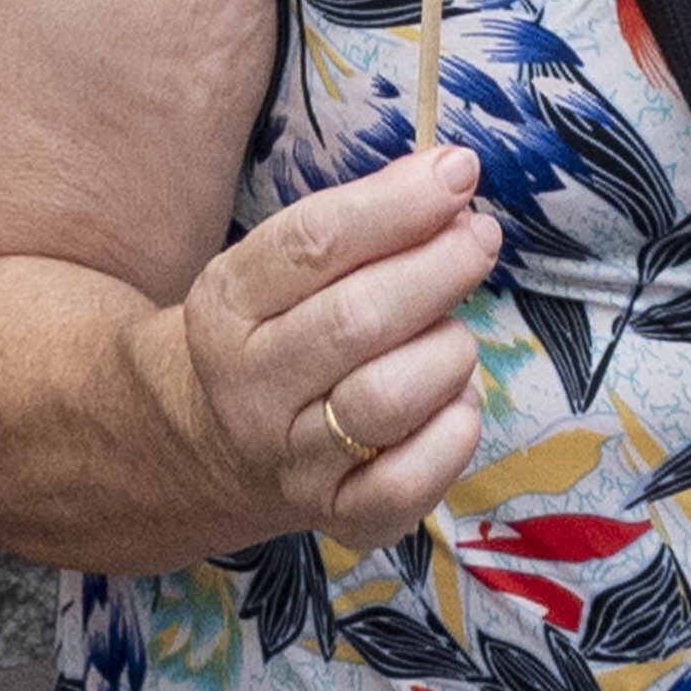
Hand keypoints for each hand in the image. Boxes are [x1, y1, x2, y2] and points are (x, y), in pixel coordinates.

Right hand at [155, 145, 498, 542]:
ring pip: (388, 399)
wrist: (210, 445)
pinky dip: (453, 433)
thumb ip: (359, 224)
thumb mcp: (280, 269)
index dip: (397, 204)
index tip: (457, 172)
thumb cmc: (274, 333)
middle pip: (357, 321)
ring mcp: (292, 461)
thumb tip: (449, 178)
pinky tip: (457, 401)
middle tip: (479, 238)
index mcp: (227, 308)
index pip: (314, 244)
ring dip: (447, 350)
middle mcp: (250, 389)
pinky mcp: (338, 518)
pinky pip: (409, 483)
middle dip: (438, 268)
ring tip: (454, 333)